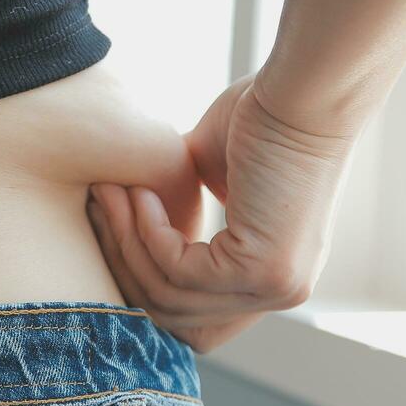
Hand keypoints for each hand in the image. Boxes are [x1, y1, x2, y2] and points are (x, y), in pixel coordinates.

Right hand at [85, 71, 354, 352]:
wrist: (303, 90)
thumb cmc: (267, 111)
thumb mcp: (209, 170)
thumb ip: (178, 201)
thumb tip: (129, 209)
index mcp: (268, 273)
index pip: (191, 315)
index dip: (141, 275)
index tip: (113, 221)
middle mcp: (277, 290)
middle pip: (174, 314)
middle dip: (124, 260)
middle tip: (101, 204)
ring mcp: (276, 286)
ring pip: (170, 295)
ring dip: (128, 241)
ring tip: (112, 193)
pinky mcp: (264, 270)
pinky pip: (179, 271)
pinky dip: (147, 233)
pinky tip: (140, 194)